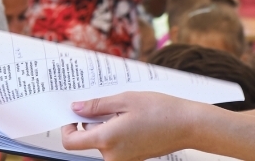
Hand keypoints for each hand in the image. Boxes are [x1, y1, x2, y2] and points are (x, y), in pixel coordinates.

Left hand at [61, 92, 200, 160]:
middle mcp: (112, 156)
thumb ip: (96, 106)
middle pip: (88, 138)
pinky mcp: (132, 158)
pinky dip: (116, 130)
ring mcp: (123, 160)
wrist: (187, 125)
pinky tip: (131, 117)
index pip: (71, 142)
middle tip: (108, 102)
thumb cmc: (159, 110)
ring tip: (124, 108)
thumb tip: (75, 108)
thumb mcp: (124, 100)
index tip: (72, 114)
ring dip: (106, 123)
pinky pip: (115, 144)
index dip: (66, 127)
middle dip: (92, 120)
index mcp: (107, 140)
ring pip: (102, 140)